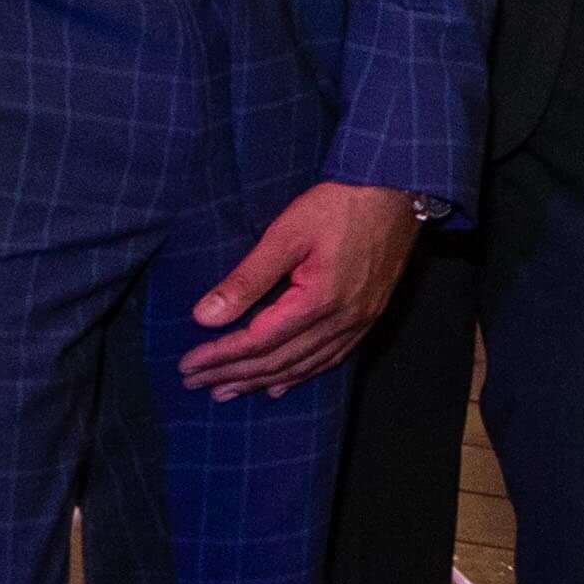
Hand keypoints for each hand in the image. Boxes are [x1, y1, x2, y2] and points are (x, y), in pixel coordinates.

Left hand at [180, 178, 424, 395]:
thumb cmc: (338, 205)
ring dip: (262, 382)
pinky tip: (281, 384)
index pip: (258, 341)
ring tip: (228, 392)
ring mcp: (358, 322)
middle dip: (234, 375)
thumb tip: (205, 316)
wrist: (395, 192)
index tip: (188, 366)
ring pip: (304, 366)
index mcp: (318, 301)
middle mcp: (340, 321)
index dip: (220, 356)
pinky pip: (331, 358)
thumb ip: (246, 279)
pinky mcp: (368, 317)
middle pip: (279, 361)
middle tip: (196, 383)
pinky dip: (301, 375)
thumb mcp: (286, 234)